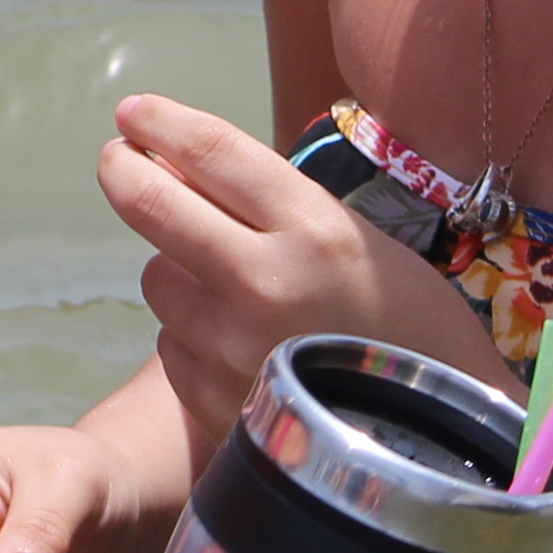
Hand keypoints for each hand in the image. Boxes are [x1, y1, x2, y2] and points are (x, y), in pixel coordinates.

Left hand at [100, 95, 475, 442]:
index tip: (133, 110)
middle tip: (116, 157)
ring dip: (179, 273)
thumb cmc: (406, 326)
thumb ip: (270, 205)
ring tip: (237, 295)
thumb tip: (173, 163)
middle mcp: (266, 284)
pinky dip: (193, 336)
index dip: (162, 123)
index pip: (214, 154)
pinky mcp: (211, 401)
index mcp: (314, 231)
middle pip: (153, 206)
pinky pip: (172, 345)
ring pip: (157, 280)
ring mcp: (232, 349)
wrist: (435, 442)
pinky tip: (243, 349)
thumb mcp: (357, 241)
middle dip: (122, 170)